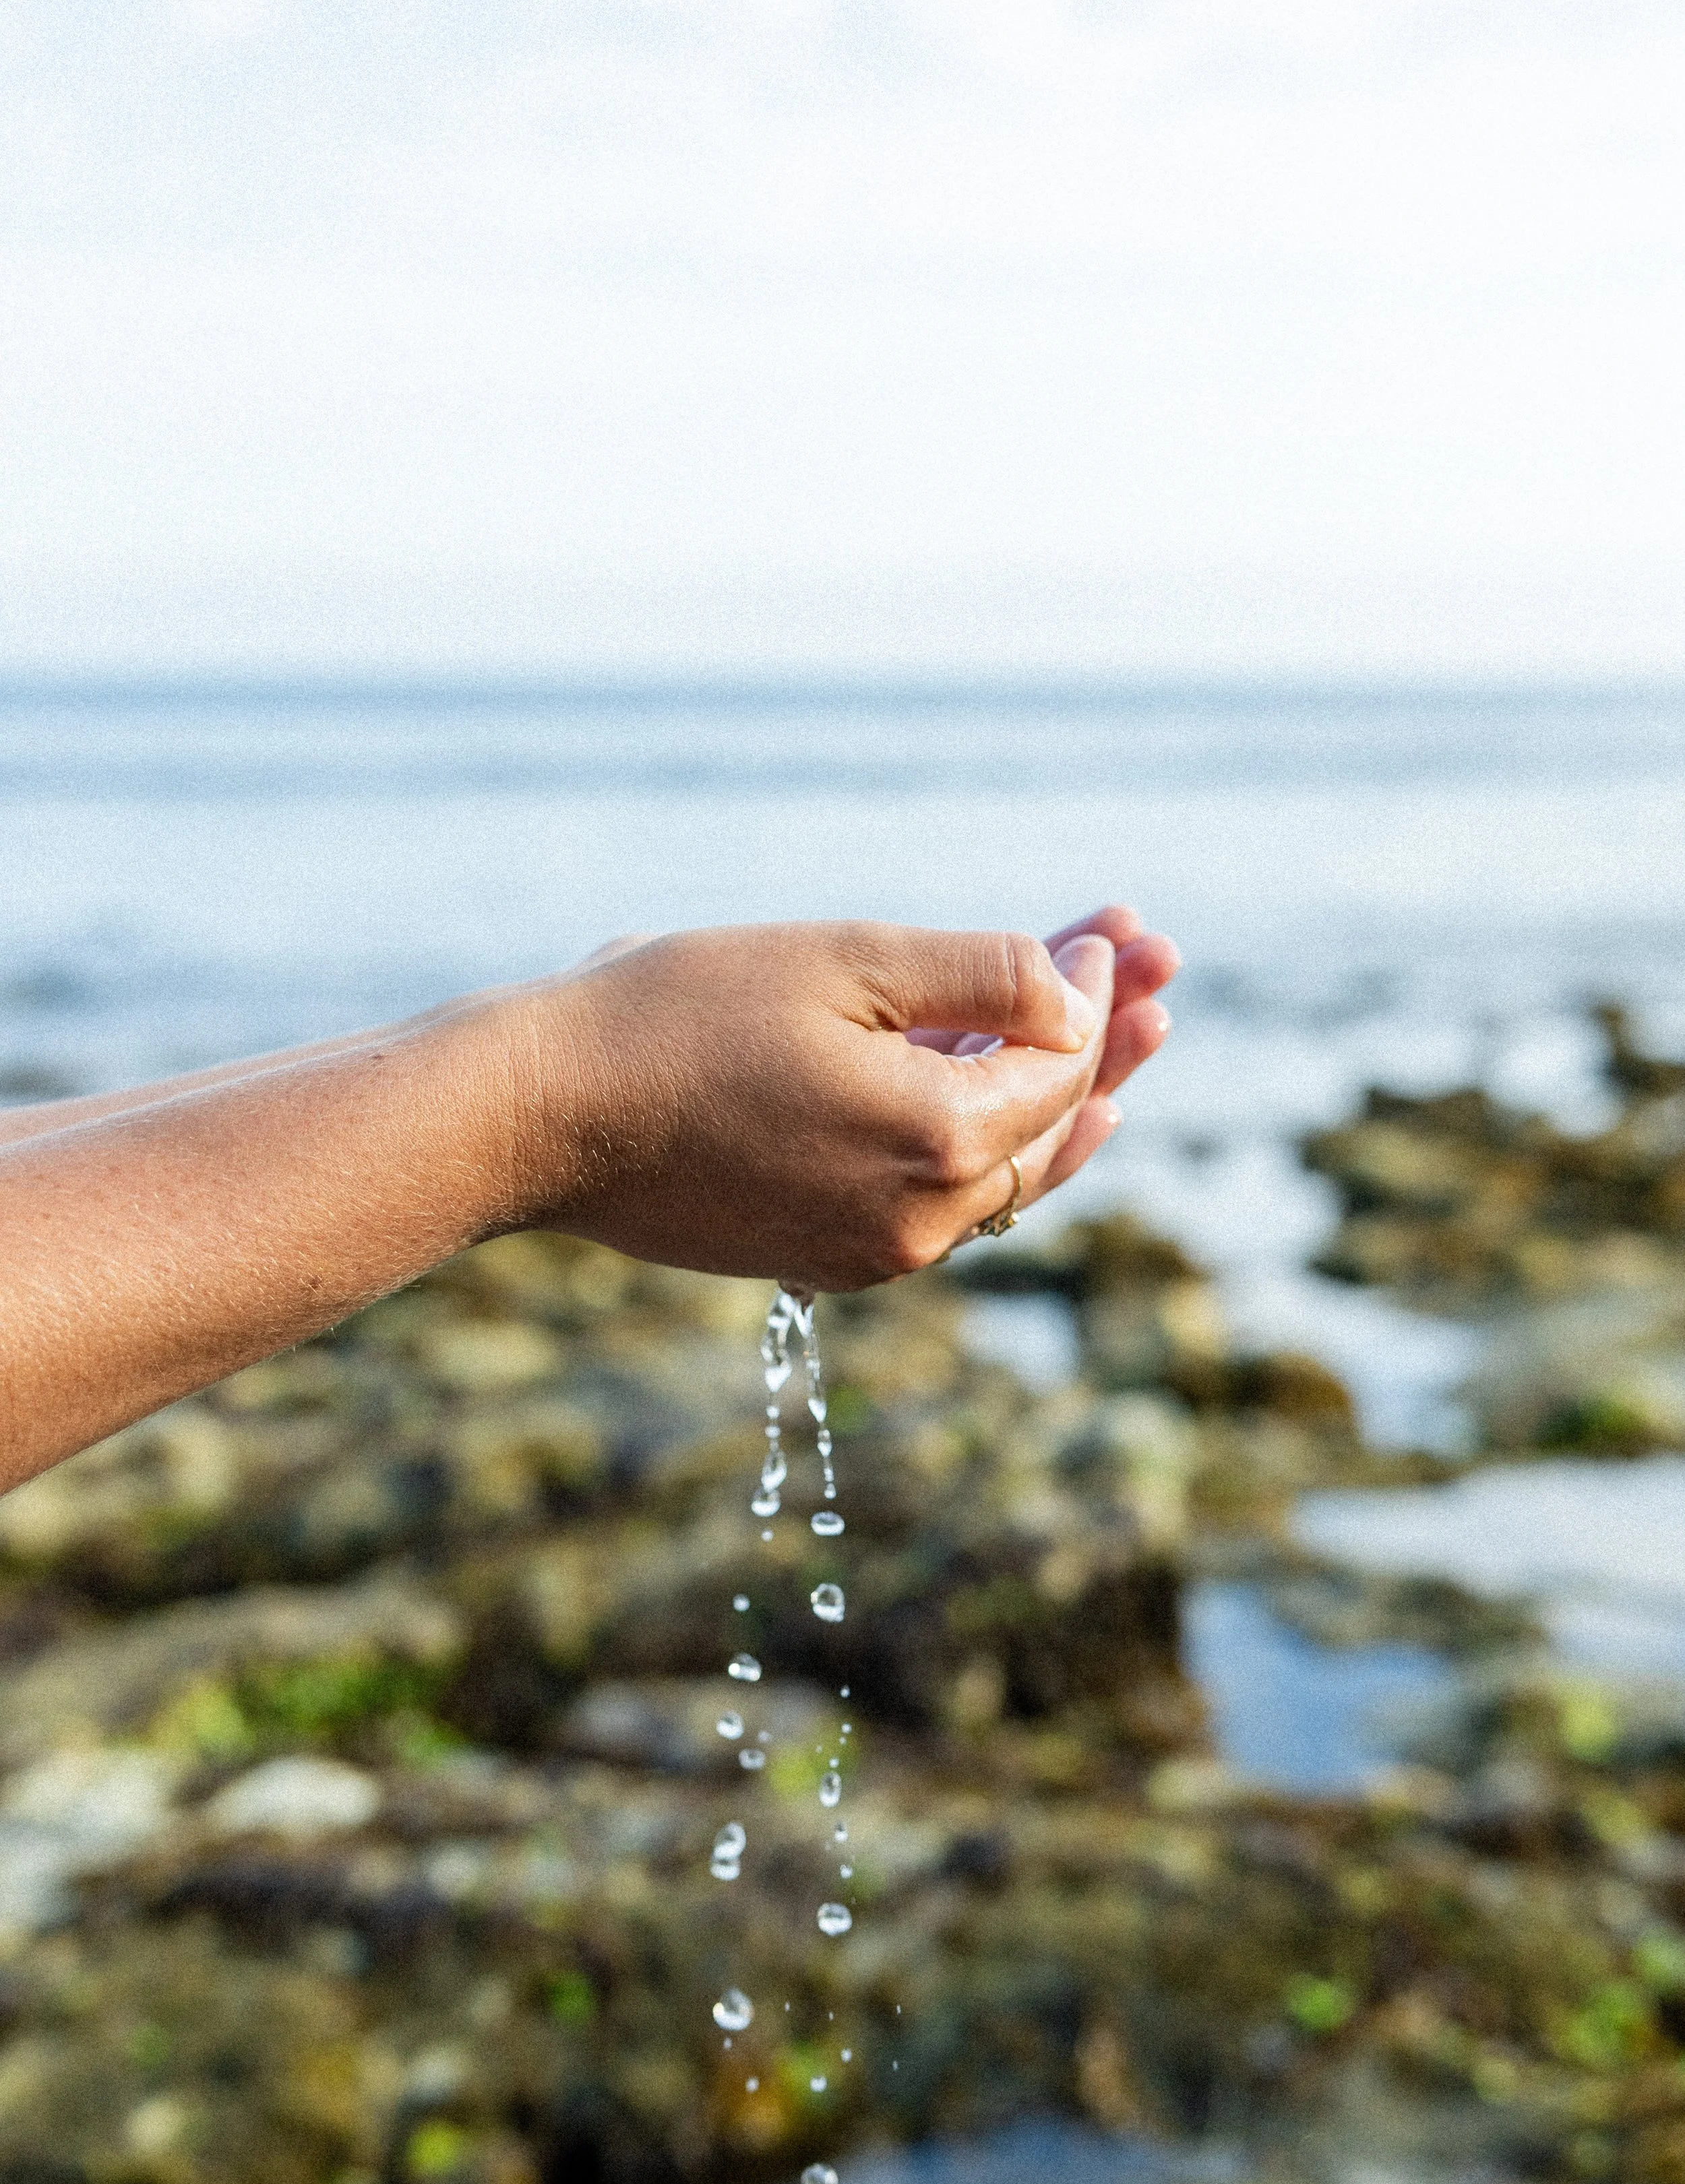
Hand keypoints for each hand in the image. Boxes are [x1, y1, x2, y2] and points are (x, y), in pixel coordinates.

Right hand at [505, 915, 1175, 1290]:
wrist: (541, 1116)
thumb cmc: (677, 1017)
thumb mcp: (847, 961)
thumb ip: (984, 976)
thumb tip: (1083, 993)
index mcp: (937, 1145)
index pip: (1062, 1062)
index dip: (1095, 987)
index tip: (1111, 924)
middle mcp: (919, 1224)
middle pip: (1051, 1126)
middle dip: (1109, 1042)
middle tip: (1166, 971)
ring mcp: (871, 1254)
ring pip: (1002, 1173)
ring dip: (1062, 1097)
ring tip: (1124, 1038)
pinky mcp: (823, 1259)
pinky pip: (939, 1204)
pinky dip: (986, 1149)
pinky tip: (1017, 1119)